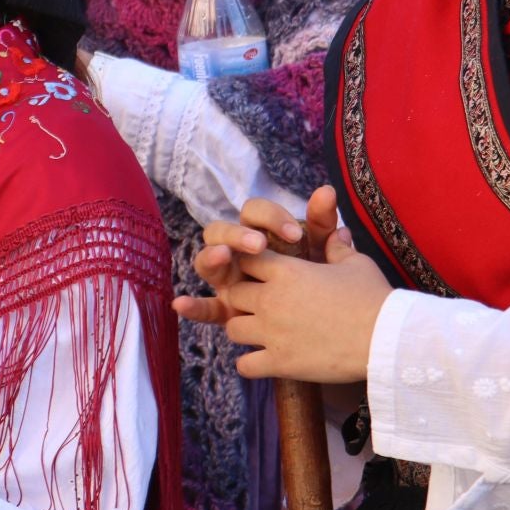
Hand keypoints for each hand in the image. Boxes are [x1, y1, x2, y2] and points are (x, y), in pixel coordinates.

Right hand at [176, 187, 343, 325]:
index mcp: (259, 233)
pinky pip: (205, 307)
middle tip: (258, 245)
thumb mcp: (320, 251)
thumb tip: (327, 191)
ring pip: (206, 261)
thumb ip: (321, 223)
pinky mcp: (225, 308)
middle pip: (220, 230)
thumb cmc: (315, 279)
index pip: (254, 212)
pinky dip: (192, 306)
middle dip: (236, 234)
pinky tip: (181, 304)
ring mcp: (226, 280)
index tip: (295, 234)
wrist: (323, 318)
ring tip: (224, 256)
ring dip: (212, 256)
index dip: (270, 218)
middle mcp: (235, 253)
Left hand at [181, 225, 392, 382]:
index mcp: (286, 271)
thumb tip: (338, 231)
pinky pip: (245, 365)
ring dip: (243, 329)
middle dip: (242, 298)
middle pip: (233, 293)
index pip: (245, 259)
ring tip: (261, 332)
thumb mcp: (356, 265)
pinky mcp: (279, 362)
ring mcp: (271, 332)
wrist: (388, 339)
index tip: (259, 274)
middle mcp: (270, 299)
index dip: (249, 266)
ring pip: (232, 328)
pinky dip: (250, 364)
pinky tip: (264, 361)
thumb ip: (338, 247)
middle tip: (259, 305)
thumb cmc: (374, 297)